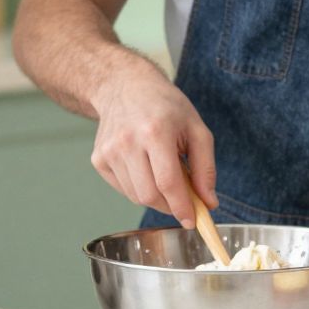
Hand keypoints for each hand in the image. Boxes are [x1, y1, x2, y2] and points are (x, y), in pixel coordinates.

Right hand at [90, 65, 216, 225]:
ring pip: (136, 196)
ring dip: (156, 197)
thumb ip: (205, 168)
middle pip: (150, 195)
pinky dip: (139, 188)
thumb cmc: (166, 106)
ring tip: (164, 173)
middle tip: (184, 199)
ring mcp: (108, 152)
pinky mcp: (98, 159)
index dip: (182, 207)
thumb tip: (209, 203)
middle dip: (170, 206)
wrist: (125, 86)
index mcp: (155, 132)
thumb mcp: (196, 129)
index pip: (168, 183)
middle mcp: (127, 142)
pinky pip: (123, 189)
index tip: (192, 221)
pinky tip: (145, 168)